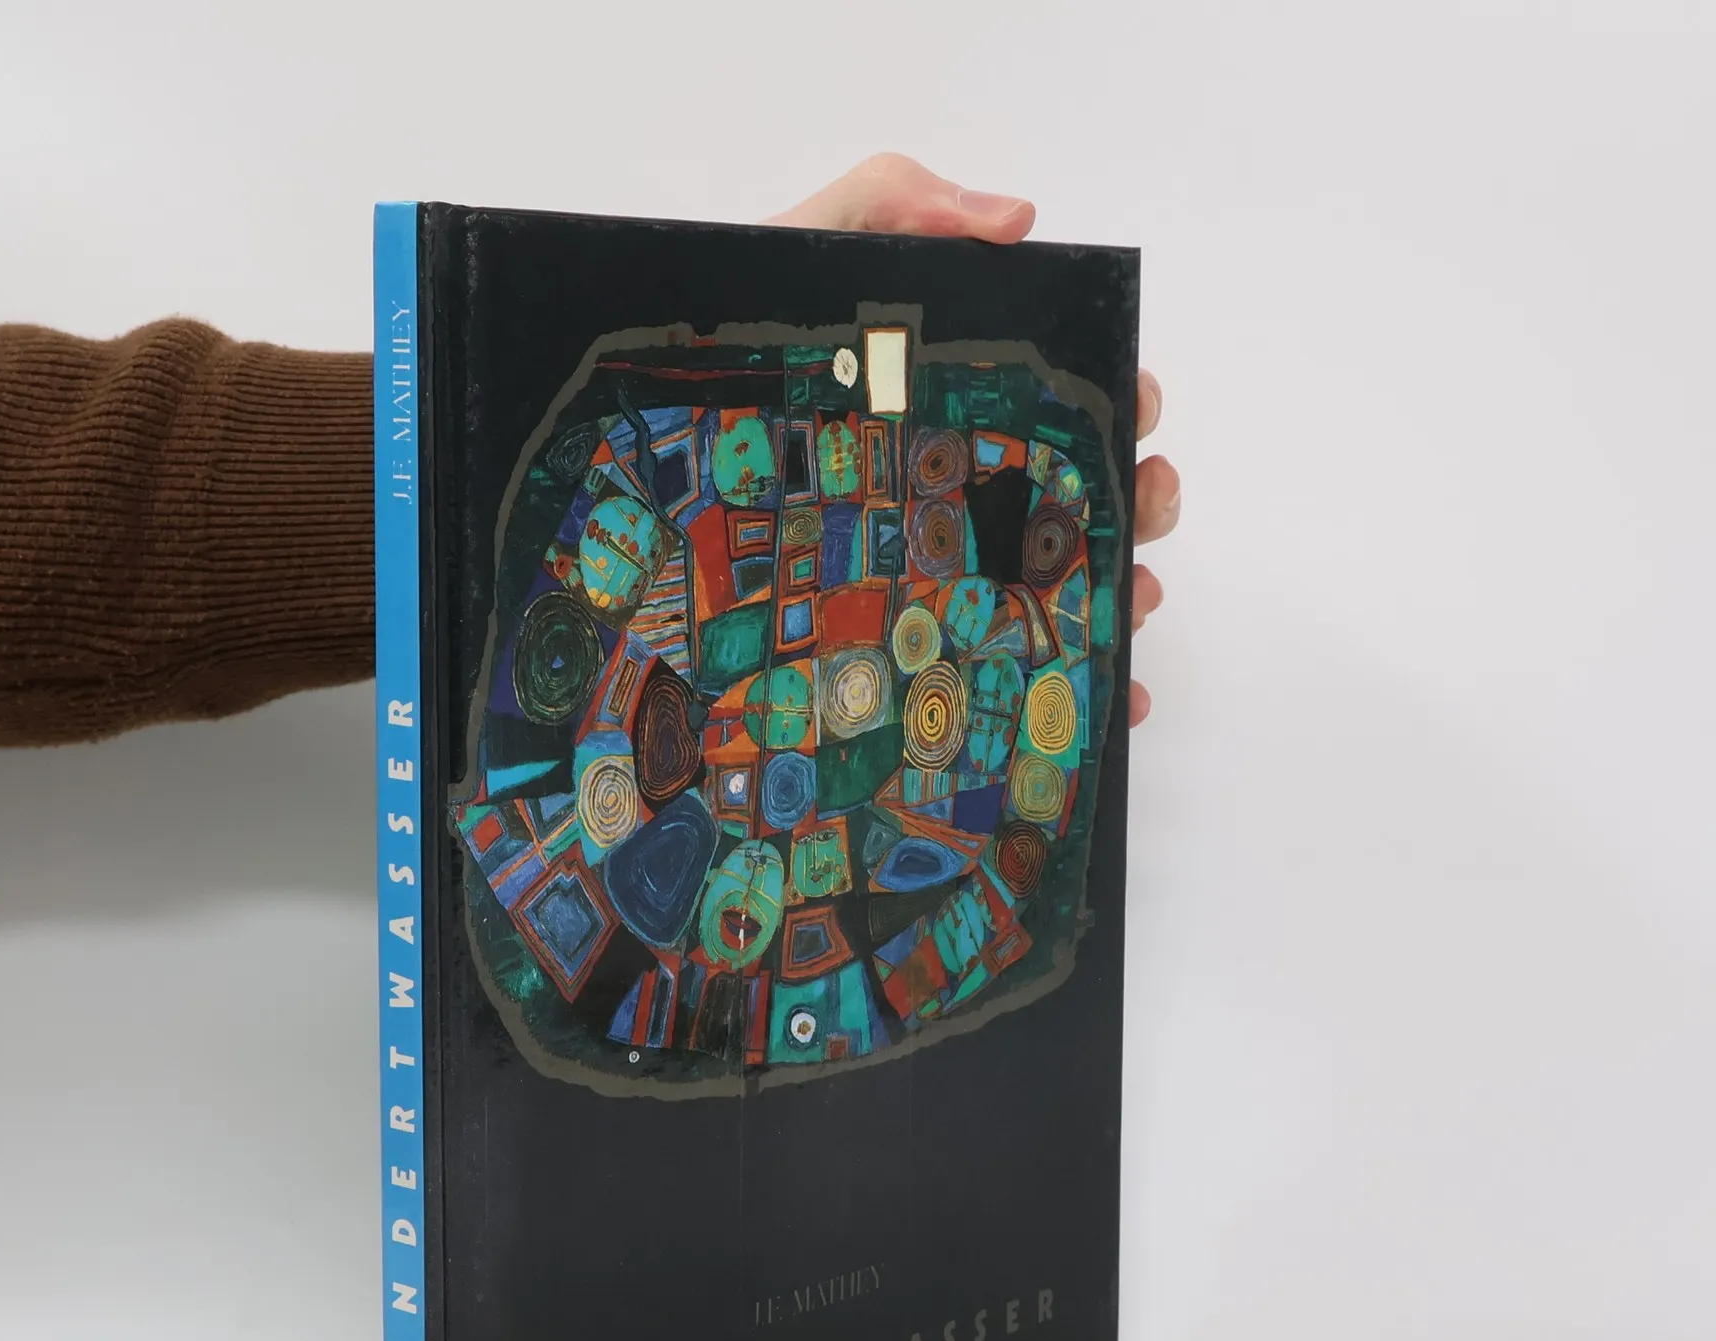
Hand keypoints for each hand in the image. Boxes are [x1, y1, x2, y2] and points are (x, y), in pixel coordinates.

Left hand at [768, 155, 1176, 726]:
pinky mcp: (906, 641)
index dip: (1122, 402)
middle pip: (1084, 494)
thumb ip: (896, 204)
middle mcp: (962, 489)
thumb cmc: (729, 351)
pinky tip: (1115, 702)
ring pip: (1064, 585)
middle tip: (1143, 500)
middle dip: (1138, 498)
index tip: (1135, 407)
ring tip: (1131, 602)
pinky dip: (1081, 692)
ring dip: (1122, 594)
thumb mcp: (805, 252)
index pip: (1067, 399)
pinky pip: (1004, 672)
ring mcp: (939, 569)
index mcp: (958, 404)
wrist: (630, 449)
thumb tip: (1018, 219)